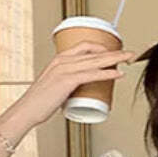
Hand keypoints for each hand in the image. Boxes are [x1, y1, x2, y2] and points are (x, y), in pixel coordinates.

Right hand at [10, 41, 137, 127]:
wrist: (28, 110)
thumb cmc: (41, 102)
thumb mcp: (57, 86)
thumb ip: (69, 84)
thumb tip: (81, 90)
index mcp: (60, 59)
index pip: (85, 46)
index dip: (103, 48)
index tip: (116, 53)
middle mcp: (63, 60)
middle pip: (95, 52)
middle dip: (115, 52)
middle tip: (130, 54)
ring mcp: (65, 69)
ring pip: (96, 61)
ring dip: (115, 60)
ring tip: (129, 60)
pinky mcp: (68, 81)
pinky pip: (92, 74)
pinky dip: (107, 73)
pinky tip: (118, 74)